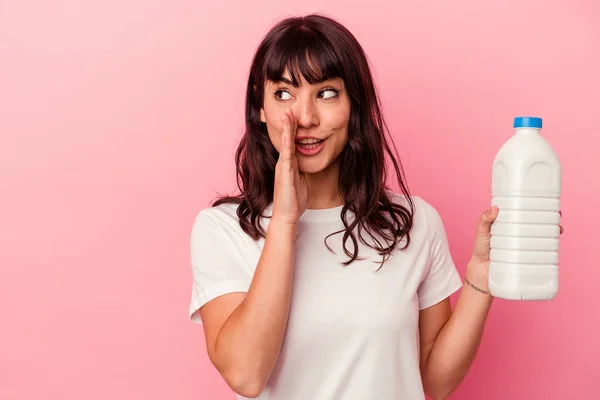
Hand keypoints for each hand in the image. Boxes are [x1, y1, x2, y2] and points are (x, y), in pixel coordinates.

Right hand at [271, 109, 308, 224]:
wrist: (287, 215)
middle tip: (289, 107)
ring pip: (285, 143)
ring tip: (287, 113)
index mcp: (288, 164)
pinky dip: (287, 142)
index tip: (294, 114)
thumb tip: (307, 162)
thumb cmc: (294, 200)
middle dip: (288, 123)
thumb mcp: (301, 180)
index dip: (292, 128)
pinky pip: (286, 154)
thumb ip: (301, 169)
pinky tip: (287, 133)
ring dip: (286, 128)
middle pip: (287, 139)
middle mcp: (284, 163)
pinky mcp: (285, 172)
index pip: (291, 142)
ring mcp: (283, 167)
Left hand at [467, 207, 564, 289]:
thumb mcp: (481, 232)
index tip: (546, 203)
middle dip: (549, 219)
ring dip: (552, 232)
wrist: (482, 272)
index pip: (525, 214)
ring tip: (558, 229)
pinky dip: (549, 248)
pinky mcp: (527, 257)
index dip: (535, 208)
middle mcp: (519, 234)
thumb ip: (484, 221)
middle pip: (537, 224)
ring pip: (541, 236)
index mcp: (509, 225)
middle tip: (556, 216)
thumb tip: (494, 208)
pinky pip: (540, 251)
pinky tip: (554, 246)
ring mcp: (524, 246)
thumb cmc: (480, 250)